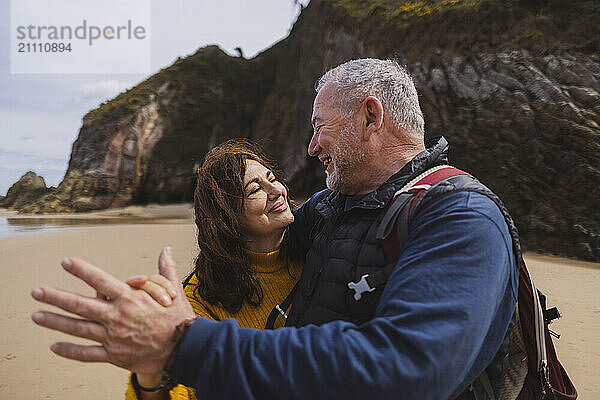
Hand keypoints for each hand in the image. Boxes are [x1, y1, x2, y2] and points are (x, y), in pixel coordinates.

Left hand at [31, 247, 195, 374]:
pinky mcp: (114, 355)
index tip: (66, 262)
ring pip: (78, 328)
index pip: (100, 280)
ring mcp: (112, 337)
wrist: (184, 348)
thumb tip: (166, 250)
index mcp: (130, 298)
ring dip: (55, 321)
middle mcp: (116, 316)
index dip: (82, 270)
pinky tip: (54, 346)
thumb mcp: (174, 290)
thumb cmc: (179, 318)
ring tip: (36, 316)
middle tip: (37, 292)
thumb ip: (165, 270)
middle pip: (80, 305)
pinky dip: (69, 350)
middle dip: (56, 297)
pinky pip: (87, 354)